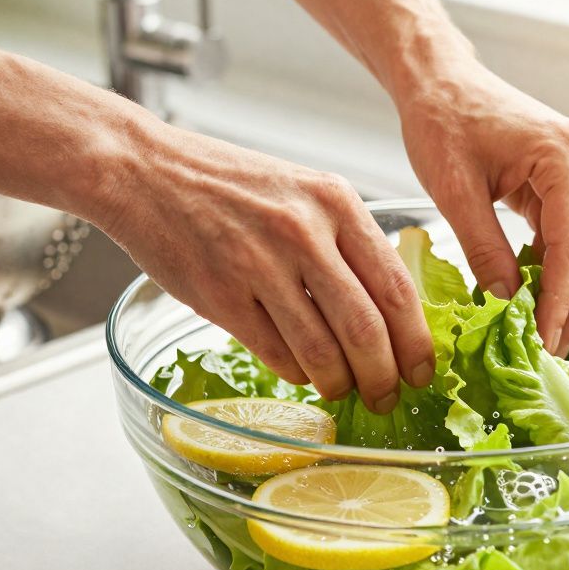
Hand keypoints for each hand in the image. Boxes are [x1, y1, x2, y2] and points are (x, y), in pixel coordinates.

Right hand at [93, 120, 435, 411]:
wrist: (144, 170)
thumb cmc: (227, 184)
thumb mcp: (303, 191)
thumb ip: (345, 241)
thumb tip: (391, 313)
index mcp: (336, 202)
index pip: (397, 287)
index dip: (417, 342)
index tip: (424, 372)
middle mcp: (303, 232)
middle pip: (367, 330)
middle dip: (385, 378)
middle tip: (388, 399)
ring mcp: (259, 266)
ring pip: (323, 352)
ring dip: (339, 384)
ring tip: (342, 391)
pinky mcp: (220, 297)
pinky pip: (277, 355)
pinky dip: (297, 374)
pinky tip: (301, 372)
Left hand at [398, 61, 568, 356]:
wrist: (444, 83)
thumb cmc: (443, 123)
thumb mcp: (454, 191)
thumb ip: (483, 248)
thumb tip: (508, 304)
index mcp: (566, 158)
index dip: (560, 303)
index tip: (543, 344)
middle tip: (549, 353)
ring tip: (544, 337)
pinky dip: (562, 272)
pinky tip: (539, 303)